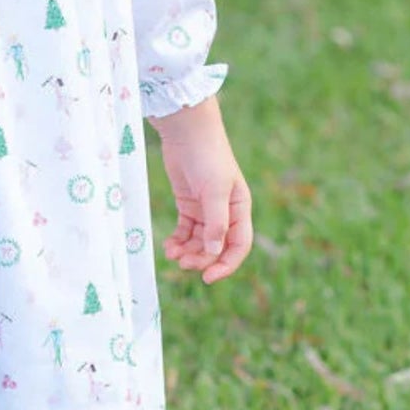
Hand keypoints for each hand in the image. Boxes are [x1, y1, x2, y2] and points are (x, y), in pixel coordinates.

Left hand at [150, 96, 252, 284]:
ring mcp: (206, 208)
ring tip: (171, 254)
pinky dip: (178, 240)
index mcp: (240, 208)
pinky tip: (169, 246)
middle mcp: (225, 211)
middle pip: (216, 246)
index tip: (208, 277)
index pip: (239, 245)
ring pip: (200, 241)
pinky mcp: (188, 203)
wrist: (186, 131)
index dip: (226, 264)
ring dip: (188, 251)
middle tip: (182, 263)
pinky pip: (186, 230)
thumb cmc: (207, 156)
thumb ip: (216, 222)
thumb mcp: (213, 190)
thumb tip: (215, 251)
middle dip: (201, 258)